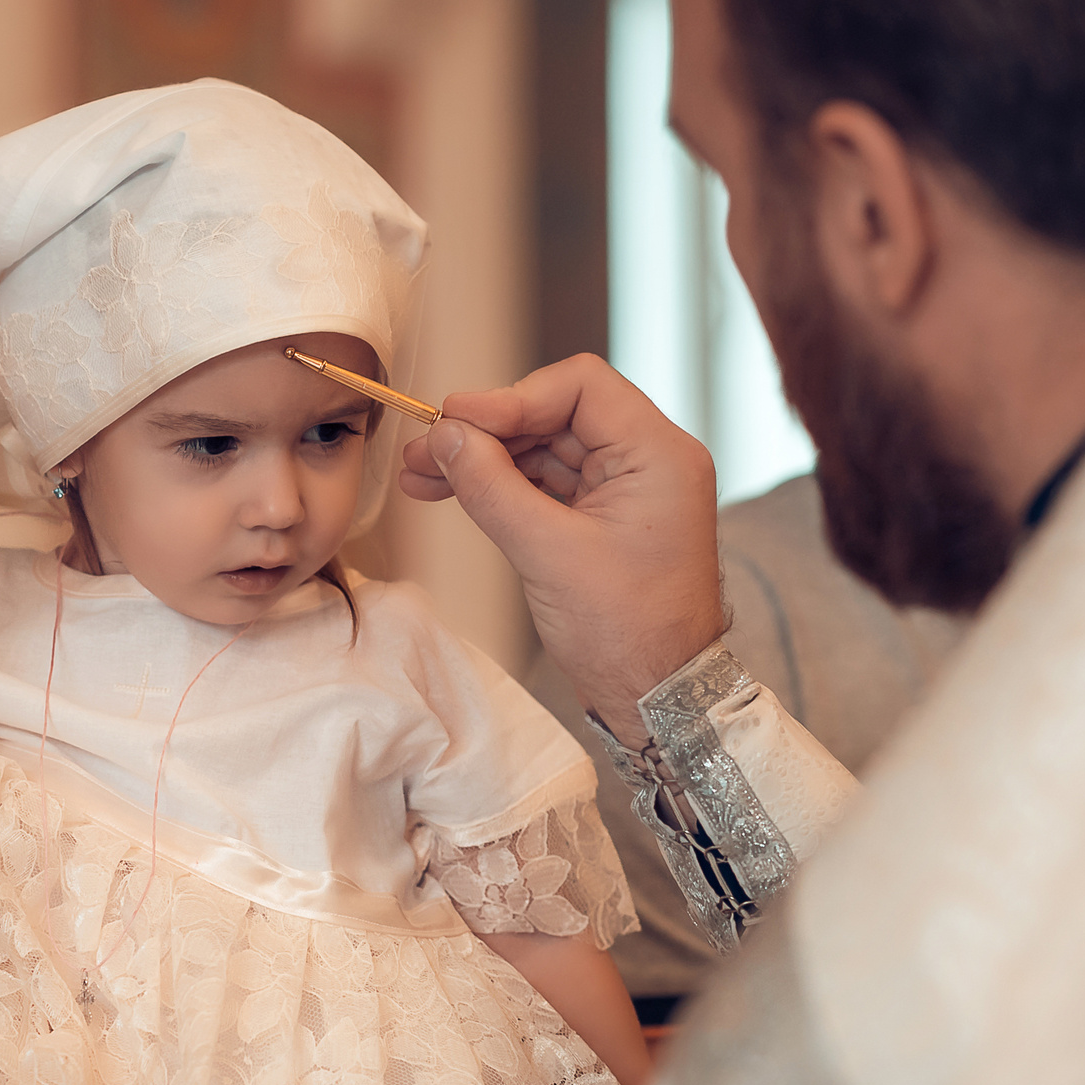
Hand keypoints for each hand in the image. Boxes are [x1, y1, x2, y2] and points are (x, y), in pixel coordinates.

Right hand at [401, 354, 723, 737]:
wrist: (661, 698)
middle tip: (424, 450)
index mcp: (659, 454)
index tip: (455, 420)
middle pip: (557, 414)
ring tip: (423, 475)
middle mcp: (652, 460)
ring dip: (487, 459)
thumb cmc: (628, 634)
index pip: (580, 386)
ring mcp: (630, 489)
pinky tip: (455, 492)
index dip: (511, 397)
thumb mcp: (547, 553)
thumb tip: (445, 437)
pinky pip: (551, 483)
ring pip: (548, 448)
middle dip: (487, 431)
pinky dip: (505, 486)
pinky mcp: (609, 517)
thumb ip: (492, 486)